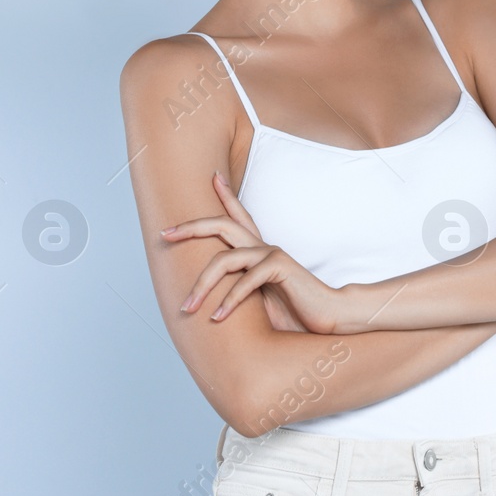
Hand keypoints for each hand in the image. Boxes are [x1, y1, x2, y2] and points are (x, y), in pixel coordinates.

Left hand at [161, 172, 347, 333]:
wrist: (330, 319)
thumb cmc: (294, 313)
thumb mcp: (260, 302)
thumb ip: (239, 292)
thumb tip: (209, 302)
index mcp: (259, 251)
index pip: (239, 216)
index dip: (225, 195)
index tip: (212, 176)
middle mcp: (263, 246)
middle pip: (222, 224)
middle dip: (191, 226)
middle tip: (165, 234)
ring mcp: (272, 254)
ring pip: (225, 259)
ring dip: (202, 286)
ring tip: (187, 308)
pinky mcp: (281, 267)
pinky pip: (246, 280)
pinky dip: (229, 300)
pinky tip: (217, 318)